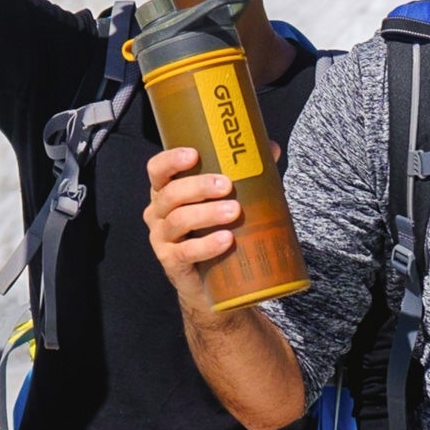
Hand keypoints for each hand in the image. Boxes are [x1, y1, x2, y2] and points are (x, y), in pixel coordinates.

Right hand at [144, 146, 243, 314]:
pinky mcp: (171, 262)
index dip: (171, 160)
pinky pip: (185, 252)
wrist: (211, 281)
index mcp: (166, 190)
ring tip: (234, 211)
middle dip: (199, 187)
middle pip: (170, 194)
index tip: (194, 154)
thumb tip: (271, 148)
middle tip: (227, 185)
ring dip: (207, 214)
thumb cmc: (215, 228)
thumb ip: (245, 173)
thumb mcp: (225, 199)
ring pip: (178, 220)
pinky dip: (207, 245)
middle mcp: (157, 212)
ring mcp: (161, 238)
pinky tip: (226, 240)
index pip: (157, 169)